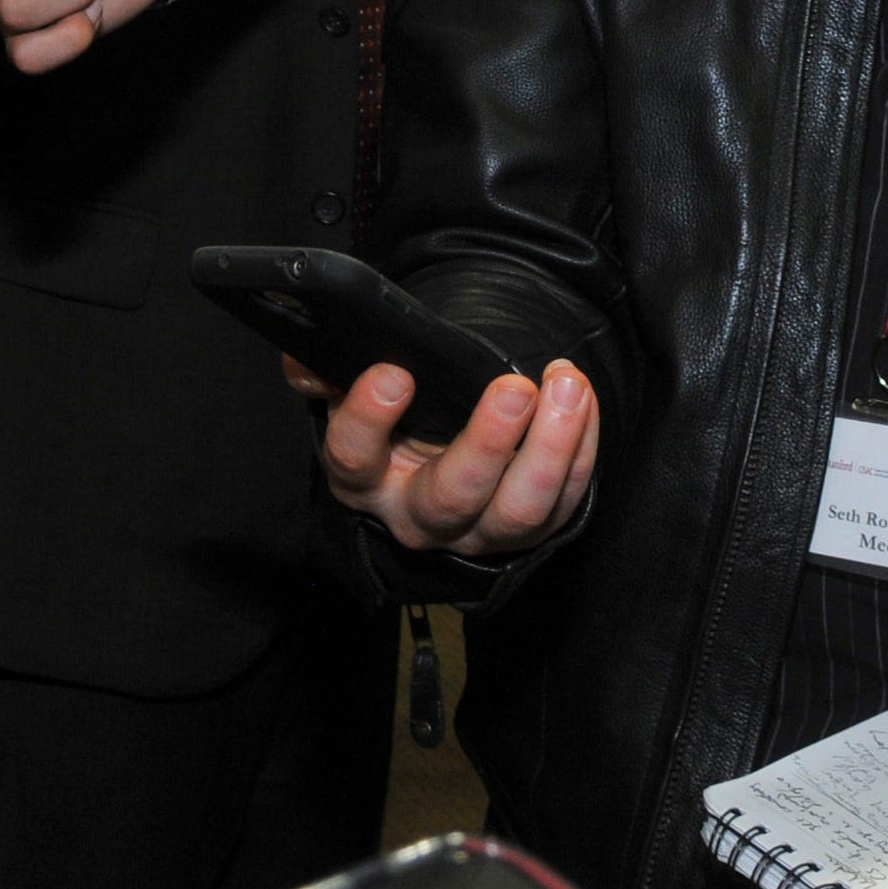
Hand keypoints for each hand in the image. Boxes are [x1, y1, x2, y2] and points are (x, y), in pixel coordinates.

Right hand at [314, 356, 596, 557]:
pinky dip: (580, 450)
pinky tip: (582, 399)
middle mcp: (417, 515)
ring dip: (552, 448)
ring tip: (567, 387)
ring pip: (520, 511)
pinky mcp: (527, 530)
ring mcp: (477, 530)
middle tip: (514, 386)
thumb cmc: (392, 414)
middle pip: (452, 496)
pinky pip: (563, 500)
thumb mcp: (346, 392)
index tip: (395, 374)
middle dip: (487, 442)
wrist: (431, 449)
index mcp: (364, 477)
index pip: (354, 458)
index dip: (369, 419)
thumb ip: (320, 371)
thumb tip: (305, 358)